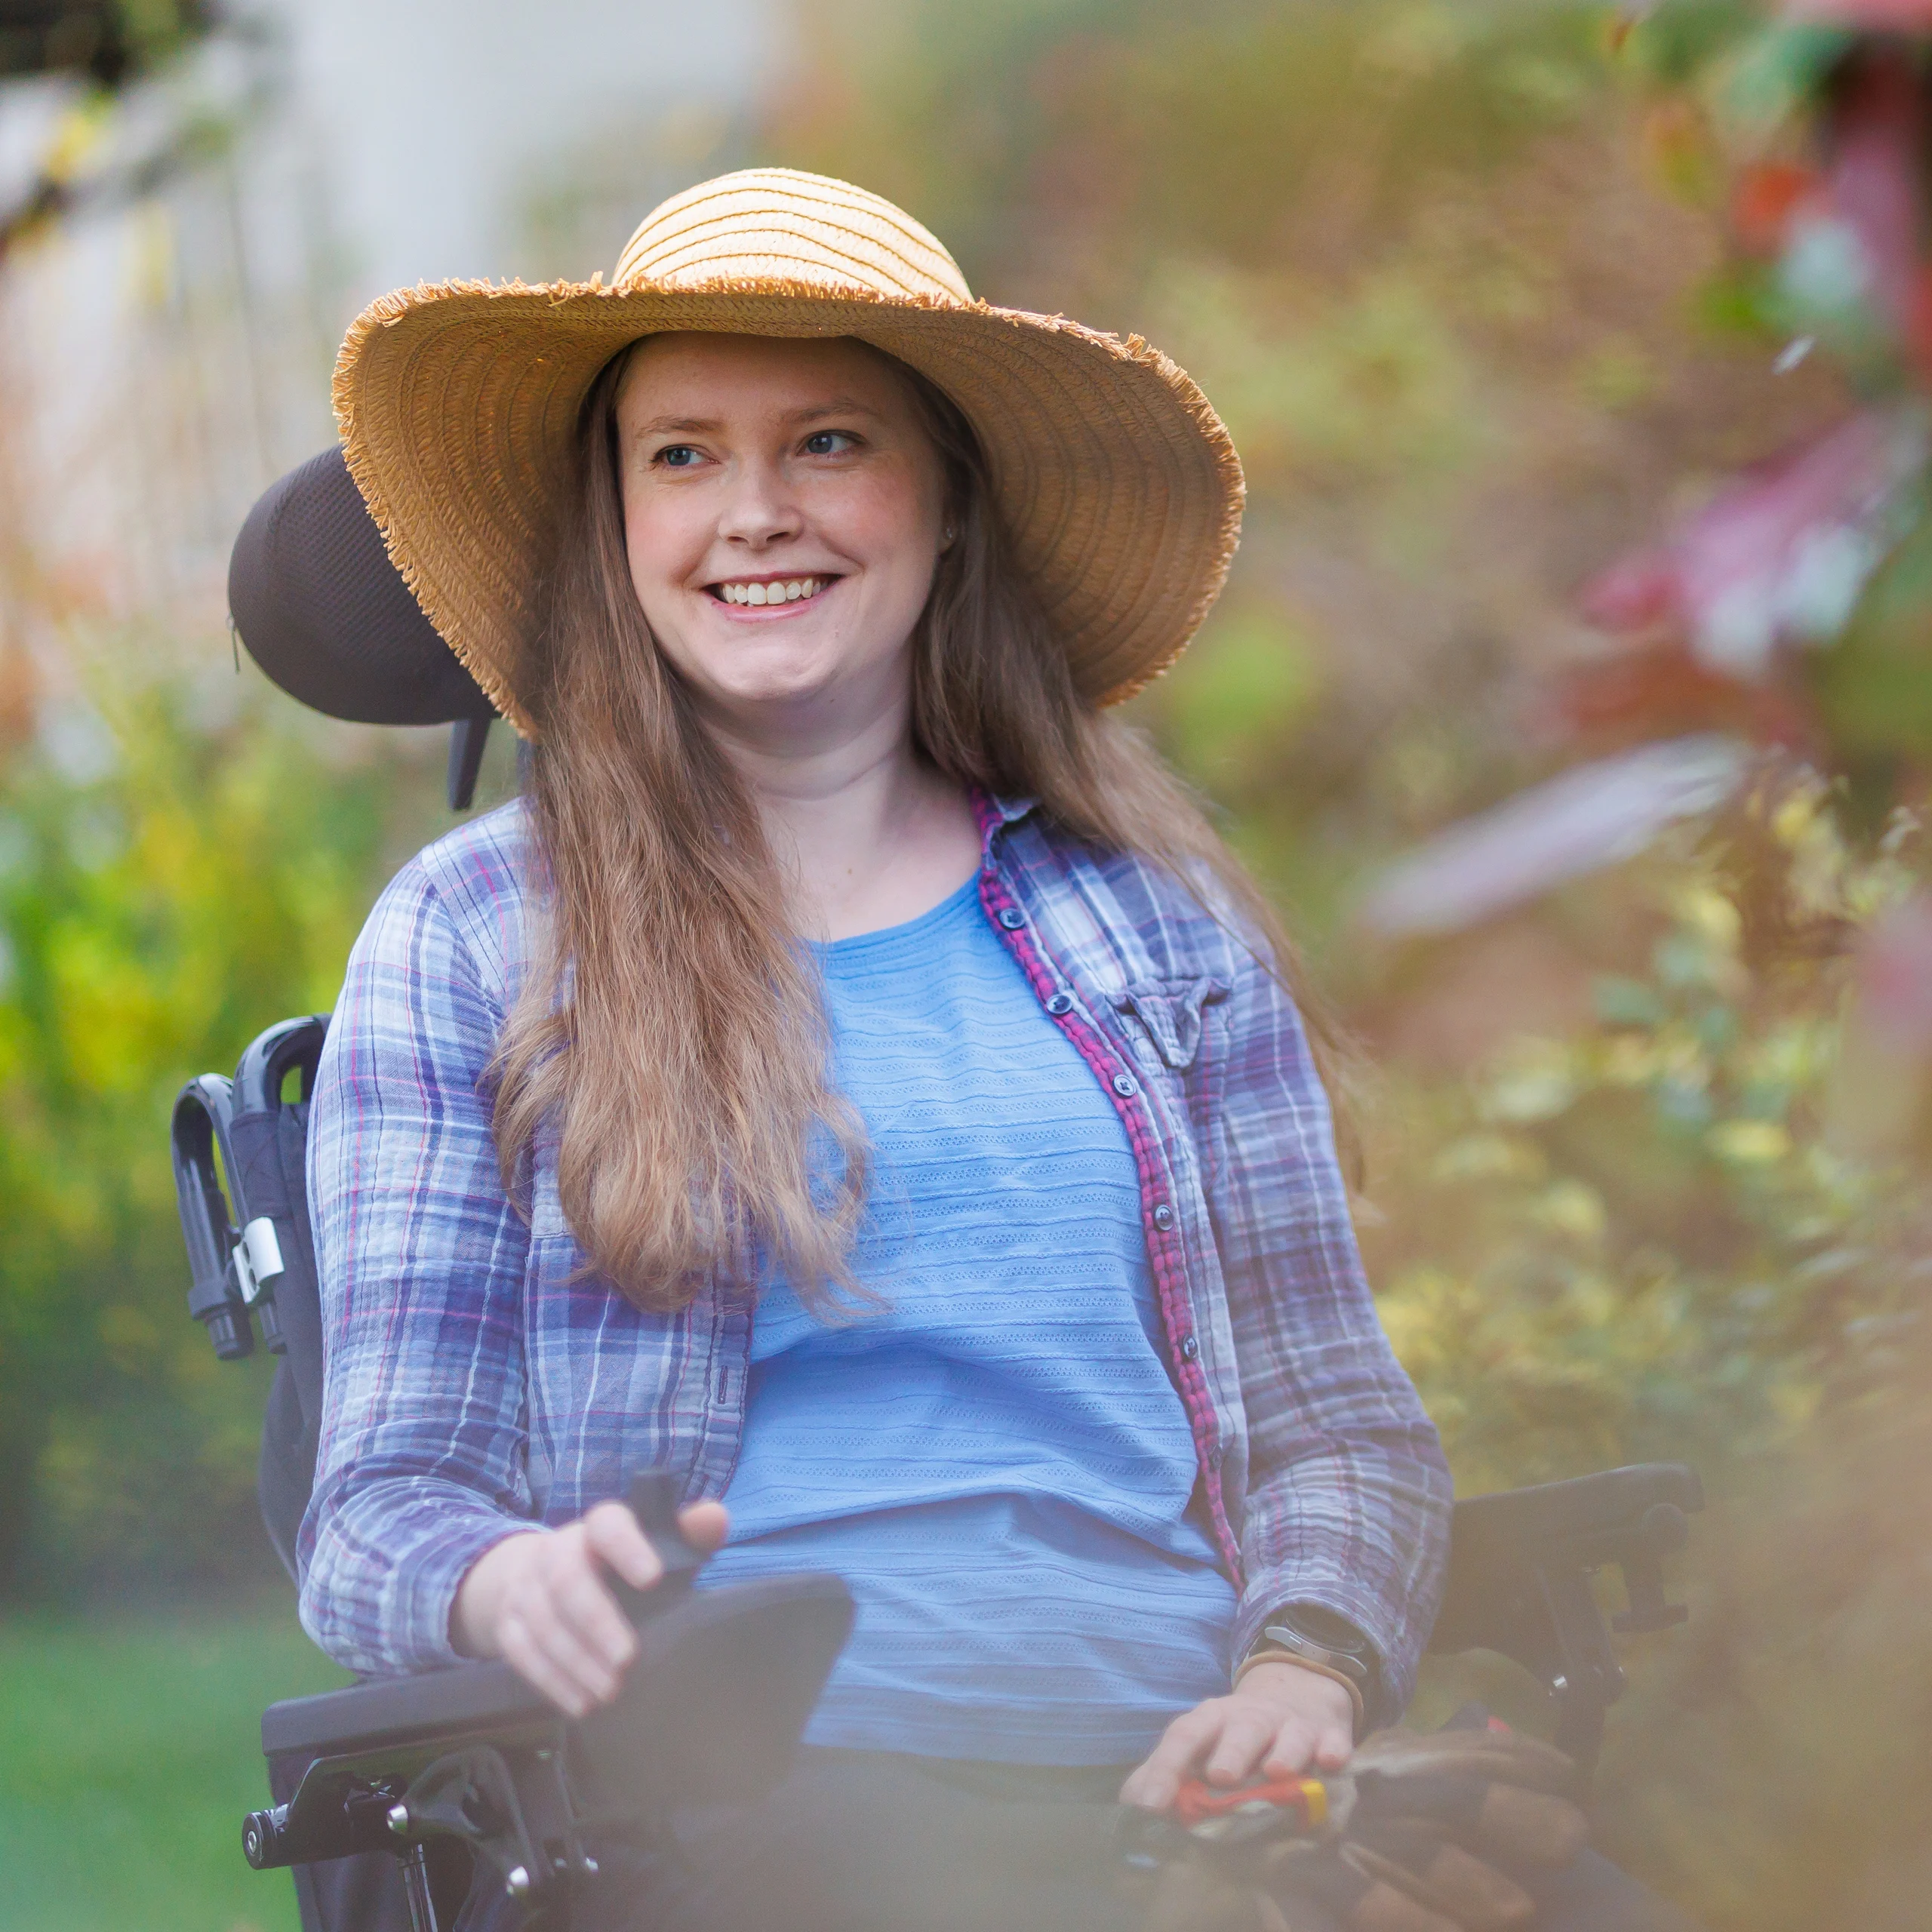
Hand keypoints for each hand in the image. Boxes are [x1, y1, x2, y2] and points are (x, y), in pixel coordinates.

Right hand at [451, 1497, 728, 1716]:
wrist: (534, 1575)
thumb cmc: (610, 1566)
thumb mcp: (648, 1547)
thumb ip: (684, 1535)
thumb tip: (716, 1517)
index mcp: (596, 1529)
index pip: (608, 1524)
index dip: (627, 1547)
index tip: (654, 1578)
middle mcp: (555, 1552)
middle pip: (566, 1579)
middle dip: (596, 1621)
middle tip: (628, 1659)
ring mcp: (525, 1588)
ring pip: (542, 1620)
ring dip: (576, 1660)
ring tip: (610, 1691)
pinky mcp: (507, 1623)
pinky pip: (521, 1651)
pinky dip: (551, 1680)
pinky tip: (580, 1704)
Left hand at [1120, 1660, 1354, 1810]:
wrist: (1295, 1698)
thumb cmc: (1236, 1737)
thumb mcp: (1199, 1747)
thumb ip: (1165, 1773)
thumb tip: (1133, 1805)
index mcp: (1211, 1720)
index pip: (1184, 1736)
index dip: (1166, 1767)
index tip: (1152, 1804)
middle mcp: (1250, 1718)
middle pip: (1239, 1729)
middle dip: (1230, 1751)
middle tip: (1221, 1777)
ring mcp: (1292, 1725)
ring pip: (1288, 1735)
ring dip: (1283, 1752)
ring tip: (1277, 1773)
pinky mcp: (1328, 1736)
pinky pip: (1333, 1741)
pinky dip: (1333, 1750)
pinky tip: (1331, 1761)